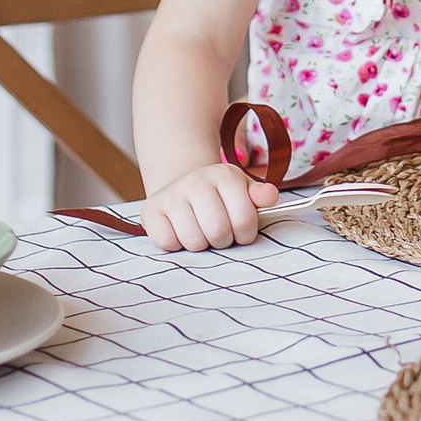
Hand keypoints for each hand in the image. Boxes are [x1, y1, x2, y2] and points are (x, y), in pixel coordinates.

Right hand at [140, 162, 279, 251]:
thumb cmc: (219, 196)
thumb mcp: (243, 191)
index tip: (241, 231)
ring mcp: (172, 194)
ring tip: (201, 231)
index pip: (244, 221)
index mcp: (225, 175)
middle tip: (220, 233)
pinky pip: (168, 243)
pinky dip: (176, 245)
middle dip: (223, 241)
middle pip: (218, 232)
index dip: (245, 234)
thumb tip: (269, 196)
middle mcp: (196, 180)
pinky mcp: (151, 210)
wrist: (182, 184)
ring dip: (201, 244)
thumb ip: (260, 196)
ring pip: (193, 241)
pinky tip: (181, 231)